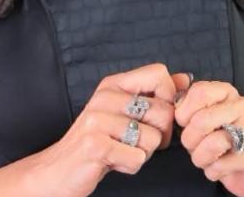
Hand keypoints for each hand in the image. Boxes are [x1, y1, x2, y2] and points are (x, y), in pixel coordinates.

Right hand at [24, 63, 192, 196]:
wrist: (58, 169)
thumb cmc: (98, 140)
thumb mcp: (123, 111)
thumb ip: (154, 94)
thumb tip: (185, 79)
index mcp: (114, 84)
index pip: (159, 73)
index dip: (171, 97)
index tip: (159, 117)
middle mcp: (105, 96)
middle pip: (163, 111)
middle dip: (160, 136)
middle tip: (138, 142)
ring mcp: (98, 119)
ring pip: (153, 139)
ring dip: (143, 154)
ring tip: (122, 151)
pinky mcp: (95, 144)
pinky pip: (137, 158)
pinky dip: (131, 166)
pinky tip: (115, 162)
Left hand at [173, 79, 243, 196]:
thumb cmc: (219, 138)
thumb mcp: (199, 116)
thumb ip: (185, 100)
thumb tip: (175, 85)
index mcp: (226, 91)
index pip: (199, 92)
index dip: (183, 112)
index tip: (183, 124)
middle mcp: (243, 104)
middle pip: (202, 120)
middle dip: (189, 139)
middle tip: (191, 147)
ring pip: (213, 143)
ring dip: (200, 158)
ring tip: (203, 159)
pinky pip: (224, 164)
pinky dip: (212, 171)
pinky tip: (216, 169)